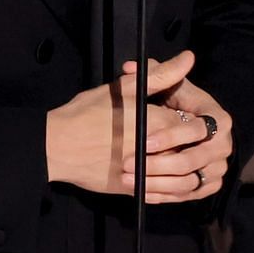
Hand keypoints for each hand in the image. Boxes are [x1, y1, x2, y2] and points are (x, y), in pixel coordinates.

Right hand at [46, 51, 194, 195]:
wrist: (57, 146)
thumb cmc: (87, 113)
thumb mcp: (124, 89)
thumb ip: (161, 75)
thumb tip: (188, 58)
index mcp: (161, 123)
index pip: (196, 124)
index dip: (188, 119)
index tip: (175, 116)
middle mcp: (162, 152)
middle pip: (191, 150)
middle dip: (186, 145)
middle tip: (169, 138)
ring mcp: (152, 175)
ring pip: (183, 176)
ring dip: (179, 168)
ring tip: (163, 157)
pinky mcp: (139, 193)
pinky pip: (167, 194)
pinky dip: (168, 187)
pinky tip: (156, 176)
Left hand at [127, 61, 234, 204]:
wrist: (170, 128)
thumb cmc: (165, 101)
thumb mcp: (160, 85)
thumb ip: (151, 74)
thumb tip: (132, 64)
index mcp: (217, 118)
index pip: (198, 129)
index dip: (172, 136)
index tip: (144, 142)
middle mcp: (223, 145)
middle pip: (194, 160)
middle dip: (160, 164)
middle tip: (129, 164)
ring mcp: (217, 167)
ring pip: (189, 182)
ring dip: (158, 183)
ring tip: (129, 179)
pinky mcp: (208, 185)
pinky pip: (188, 194)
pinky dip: (164, 195)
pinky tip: (140, 191)